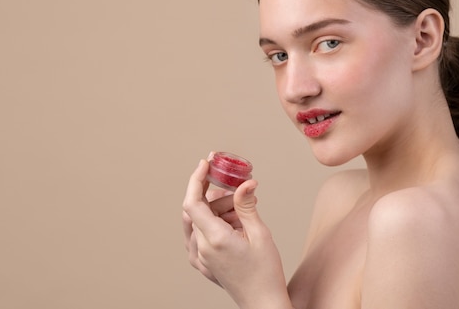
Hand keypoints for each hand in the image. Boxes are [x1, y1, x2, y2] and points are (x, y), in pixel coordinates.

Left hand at [182, 157, 291, 308]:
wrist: (263, 303)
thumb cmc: (265, 272)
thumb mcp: (260, 233)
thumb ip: (246, 205)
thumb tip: (245, 182)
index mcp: (215, 239)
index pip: (193, 202)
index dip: (196, 179)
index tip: (206, 163)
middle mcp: (202, 249)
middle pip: (198, 209)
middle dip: (215, 195)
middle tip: (236, 189)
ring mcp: (199, 258)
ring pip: (198, 222)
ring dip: (216, 210)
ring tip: (241, 212)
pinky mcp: (202, 264)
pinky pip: (198, 236)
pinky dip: (211, 223)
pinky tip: (231, 223)